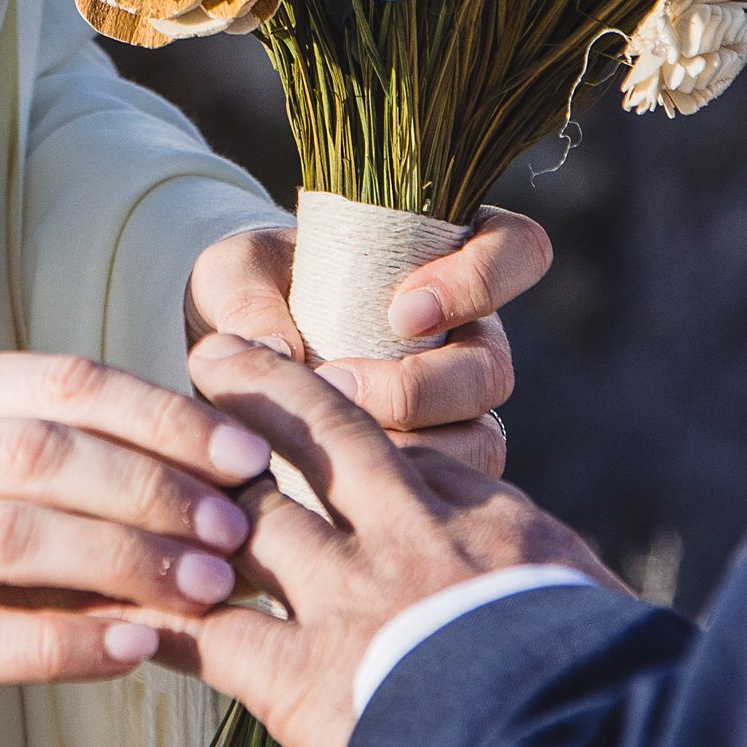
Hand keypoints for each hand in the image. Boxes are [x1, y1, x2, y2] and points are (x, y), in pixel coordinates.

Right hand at [0, 349, 275, 746]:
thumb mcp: (9, 496)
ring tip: (210, 589)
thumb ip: (99, 473)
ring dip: (127, 560)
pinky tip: (142, 647)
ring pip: (11, 537)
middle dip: (152, 487)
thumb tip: (243, 477)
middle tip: (236, 529)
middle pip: (36, 451)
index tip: (248, 458)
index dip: (164, 417)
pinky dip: (74, 640)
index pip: (60, 382)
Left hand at [178, 335, 616, 746]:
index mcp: (499, 526)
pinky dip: (160, 618)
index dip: (369, 427)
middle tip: (214, 358)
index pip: (424, 455)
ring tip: (145, 460)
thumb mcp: (605, 628)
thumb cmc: (617, 712)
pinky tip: (119, 607)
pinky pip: (210, 633)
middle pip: (328, 438)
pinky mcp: (304, 680)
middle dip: (267, 391)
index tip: (327, 408)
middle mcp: (417, 543)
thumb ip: (568, 602)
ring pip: (255, 514)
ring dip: (197, 486)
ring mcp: (354, 603)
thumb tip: (586, 620)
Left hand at [183, 200, 550, 474]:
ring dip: (411, 449)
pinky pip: (447, 496)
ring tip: (332, 447)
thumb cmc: (248, 292)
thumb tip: (277, 353)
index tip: (401, 312)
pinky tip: (336, 492)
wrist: (230, 358)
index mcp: (445, 260)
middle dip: (420, 387)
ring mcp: (457, 409)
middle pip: (491, 366)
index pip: (516, 250)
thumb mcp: (234, 274)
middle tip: (341, 387)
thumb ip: (249, 298)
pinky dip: (398, 494)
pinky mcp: (437, 472)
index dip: (480, 280)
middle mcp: (468, 335)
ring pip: (480, 439)